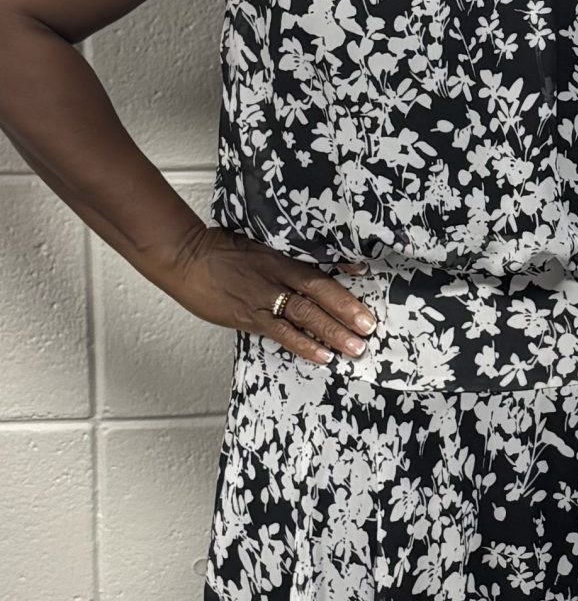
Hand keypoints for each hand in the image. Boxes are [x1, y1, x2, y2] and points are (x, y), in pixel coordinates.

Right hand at [164, 224, 374, 366]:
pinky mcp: (248, 317)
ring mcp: (262, 299)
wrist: (184, 257)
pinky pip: (281, 334)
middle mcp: (275, 278)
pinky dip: (303, 345)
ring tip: (355, 348)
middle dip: (346, 313)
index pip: (317, 272)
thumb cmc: (218, 250)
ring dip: (332, 333)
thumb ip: (283, 255)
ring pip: (305, 317)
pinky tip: (322, 356)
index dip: (342, 280)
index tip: (367, 285)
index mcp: (279, 259)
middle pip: (317, 296)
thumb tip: (313, 261)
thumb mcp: (256, 244)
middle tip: (369, 329)